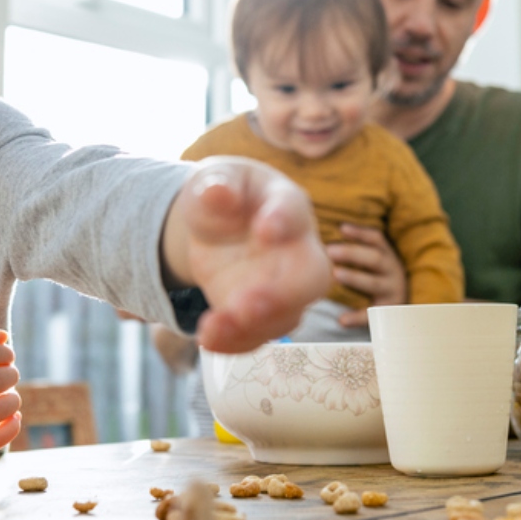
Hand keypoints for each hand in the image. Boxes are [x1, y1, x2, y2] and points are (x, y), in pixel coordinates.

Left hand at [162, 158, 330, 353]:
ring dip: (252, 327)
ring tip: (213, 329)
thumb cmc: (225, 191)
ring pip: (286, 314)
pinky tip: (208, 339)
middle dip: (283, 295)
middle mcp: (296, 249)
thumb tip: (217, 193)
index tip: (266, 230)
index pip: (293, 211)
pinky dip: (236, 342)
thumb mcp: (214, 177)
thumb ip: (217, 183)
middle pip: (311, 276)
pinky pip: (259, 333)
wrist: (216, 221)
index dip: (283, 221)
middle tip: (247, 307)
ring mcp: (283, 285)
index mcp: (286, 204)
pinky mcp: (262, 311)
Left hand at [324, 223, 406, 328]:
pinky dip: (356, 318)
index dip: (360, 233)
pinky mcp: (387, 313)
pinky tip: (340, 320)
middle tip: (329, 250)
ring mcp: (391, 292)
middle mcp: (392, 271)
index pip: (376, 239)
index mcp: (388, 255)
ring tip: (335, 274)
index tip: (342, 228)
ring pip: (373, 284)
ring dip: (354, 277)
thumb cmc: (379, 279)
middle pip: (374, 259)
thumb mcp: (375, 262)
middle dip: (351, 253)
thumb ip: (357, 251)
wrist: (406, 311)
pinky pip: (371, 315)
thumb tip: (328, 236)